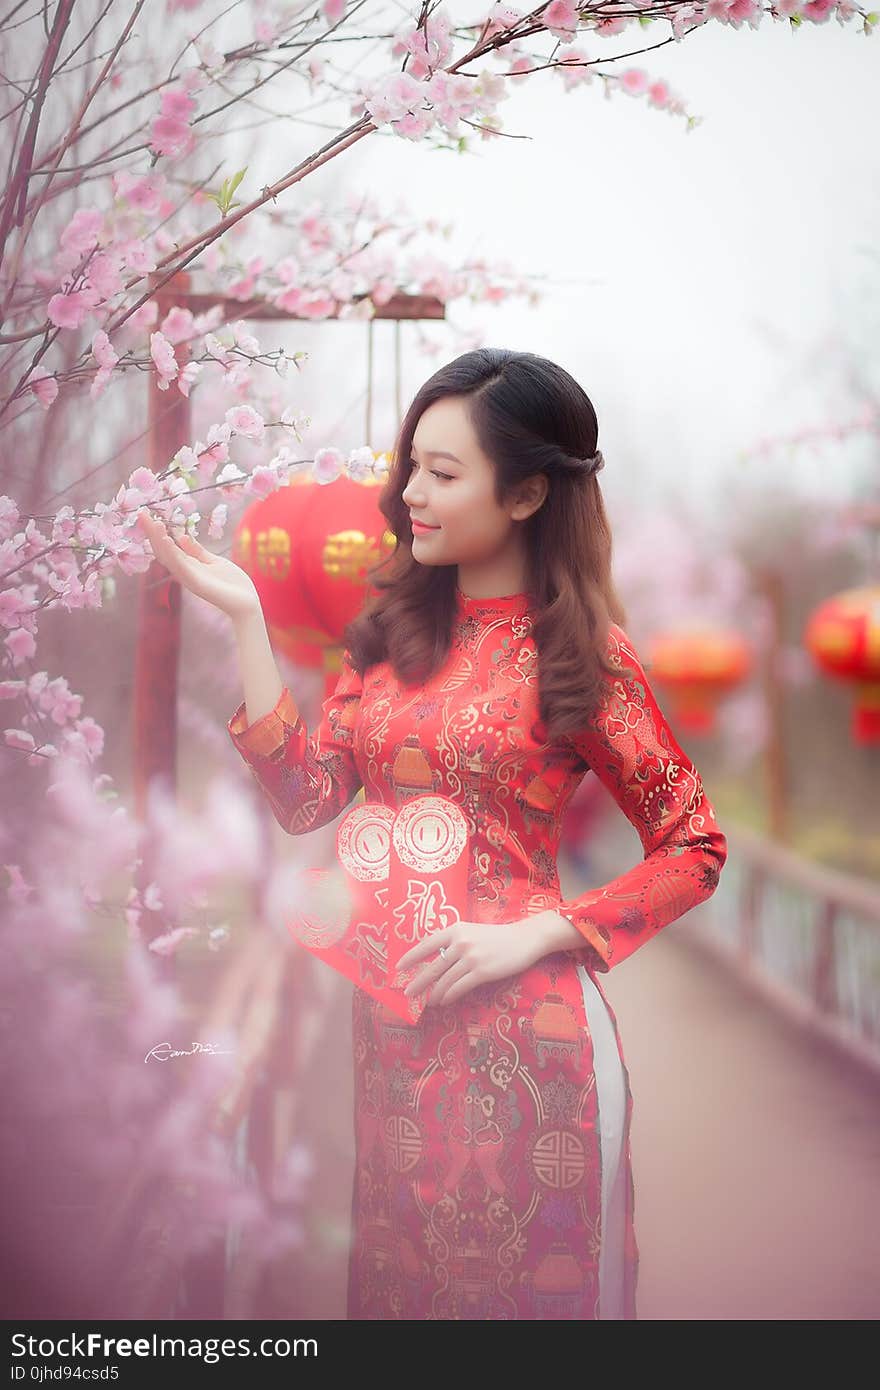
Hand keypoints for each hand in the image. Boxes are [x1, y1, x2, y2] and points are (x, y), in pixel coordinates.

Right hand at [137, 509, 260, 624]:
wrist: (247, 604)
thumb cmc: (233, 584)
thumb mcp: (214, 561)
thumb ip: (197, 551)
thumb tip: (182, 537)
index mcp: (188, 565)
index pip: (168, 546)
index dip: (157, 531)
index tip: (148, 515)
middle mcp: (184, 571)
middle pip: (162, 550)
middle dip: (152, 532)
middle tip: (141, 513)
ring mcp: (188, 577)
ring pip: (168, 556)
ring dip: (159, 539)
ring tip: (152, 522)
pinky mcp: (196, 582)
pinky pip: (181, 564)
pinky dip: (172, 552)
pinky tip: (166, 539)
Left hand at [397, 918, 544, 1008]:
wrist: (524, 939)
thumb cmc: (497, 936)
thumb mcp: (473, 931)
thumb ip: (455, 942)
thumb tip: (436, 960)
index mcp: (456, 929)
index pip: (426, 944)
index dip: (411, 957)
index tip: (399, 968)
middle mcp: (460, 942)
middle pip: (432, 966)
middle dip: (417, 982)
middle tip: (406, 993)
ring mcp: (471, 957)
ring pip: (444, 980)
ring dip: (434, 994)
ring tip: (427, 1002)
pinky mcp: (482, 972)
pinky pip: (459, 987)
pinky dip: (448, 996)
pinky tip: (444, 1001)